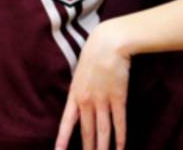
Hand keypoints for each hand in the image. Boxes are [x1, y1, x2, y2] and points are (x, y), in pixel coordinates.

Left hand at [54, 22, 130, 149]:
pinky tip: (120, 147)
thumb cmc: (94, 53)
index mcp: (74, 94)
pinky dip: (120, 136)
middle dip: (87, 148)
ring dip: (103, 147)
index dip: (62, 139)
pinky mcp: (119, 97)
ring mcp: (103, 100)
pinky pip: (119, 121)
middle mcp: (87, 101)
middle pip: (86, 130)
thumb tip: (81, 101)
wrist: (108, 43)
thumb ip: (80, 88)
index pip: (67, 122)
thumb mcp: (80, 72)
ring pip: (102, 130)